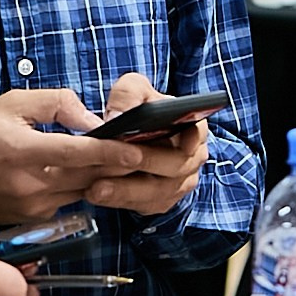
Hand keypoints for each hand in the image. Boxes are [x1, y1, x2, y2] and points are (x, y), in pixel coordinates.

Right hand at [0, 81, 208, 225]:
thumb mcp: (14, 103)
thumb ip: (57, 105)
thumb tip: (93, 121)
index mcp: (20, 151)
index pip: (74, 153)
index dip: (108, 151)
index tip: (137, 148)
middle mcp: (27, 184)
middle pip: (86, 175)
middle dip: (120, 164)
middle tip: (151, 150)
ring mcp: (32, 206)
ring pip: (83, 191)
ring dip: (109, 177)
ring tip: (135, 160)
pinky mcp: (35, 218)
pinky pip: (71, 201)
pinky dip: (89, 187)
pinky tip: (105, 174)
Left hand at [72, 74, 209, 217]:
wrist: (126, 137)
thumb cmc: (136, 109)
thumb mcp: (133, 90)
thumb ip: (128, 94)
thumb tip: (118, 115)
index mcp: (193, 128)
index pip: (198, 133)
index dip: (189, 139)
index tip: (175, 143)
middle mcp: (192, 158)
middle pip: (176, 166)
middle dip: (144, 164)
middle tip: (114, 162)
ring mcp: (179, 183)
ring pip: (158, 192)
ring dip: (127, 191)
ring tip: (97, 188)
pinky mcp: (161, 200)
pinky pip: (145, 205)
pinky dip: (121, 202)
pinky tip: (97, 196)